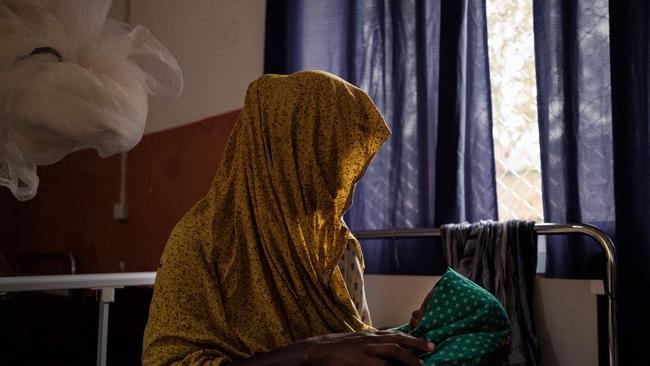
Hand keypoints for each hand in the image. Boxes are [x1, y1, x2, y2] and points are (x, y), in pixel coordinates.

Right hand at [297, 330, 434, 365]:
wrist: (317, 350)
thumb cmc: (336, 348)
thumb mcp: (356, 341)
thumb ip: (370, 344)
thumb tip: (383, 348)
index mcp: (370, 335)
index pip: (394, 334)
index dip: (410, 337)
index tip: (424, 341)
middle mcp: (370, 339)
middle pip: (398, 338)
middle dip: (416, 343)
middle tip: (432, 346)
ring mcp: (366, 349)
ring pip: (393, 350)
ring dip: (409, 357)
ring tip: (421, 363)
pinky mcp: (361, 361)